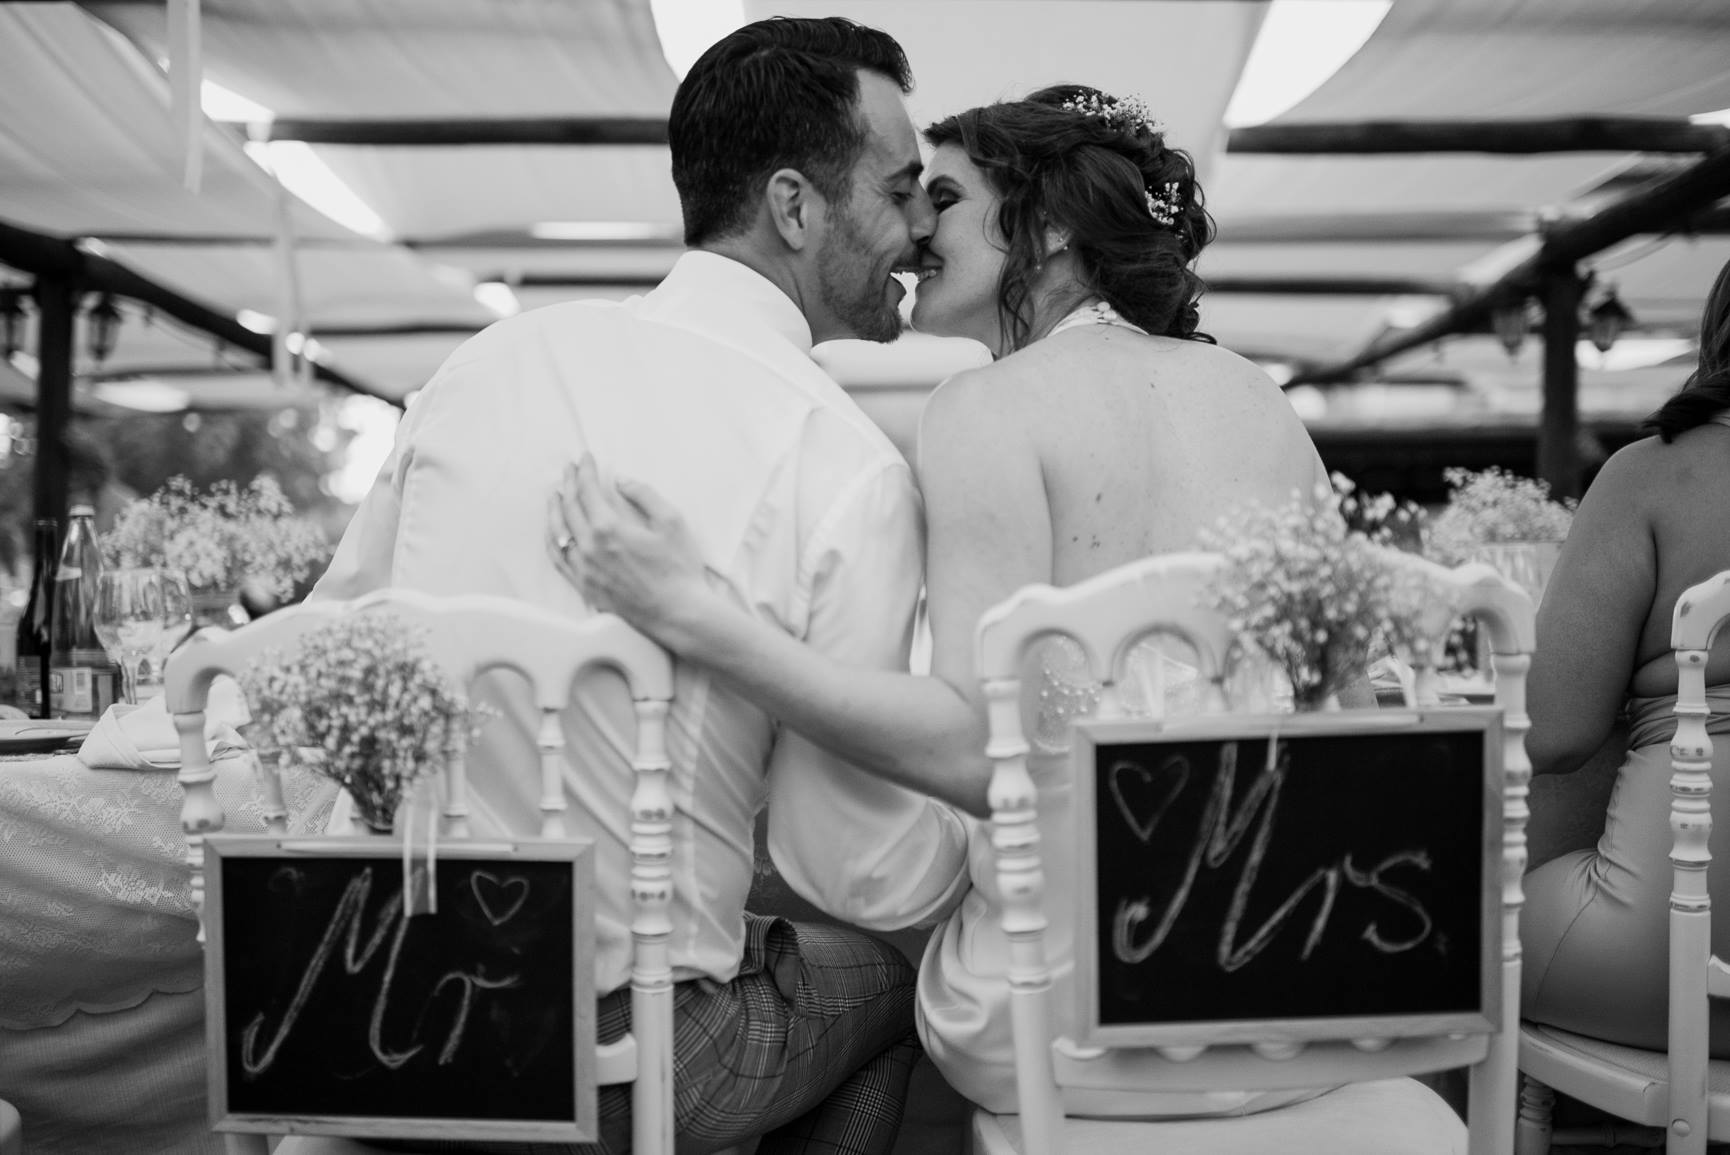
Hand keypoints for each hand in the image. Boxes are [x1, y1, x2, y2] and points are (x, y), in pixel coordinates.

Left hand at [547, 455, 717, 647]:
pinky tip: (554, 532)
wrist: (679, 614)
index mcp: (609, 529)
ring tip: (555, 495)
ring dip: (555, 510)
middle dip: (568, 484)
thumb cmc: (679, 568)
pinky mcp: (586, 588)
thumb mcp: (671, 522)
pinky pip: (559, 560)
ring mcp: (584, 570)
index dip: (585, 471)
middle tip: (568, 469)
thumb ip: (645, 495)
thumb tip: (622, 480)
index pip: (588, 491)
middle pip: (570, 508)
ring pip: (558, 533)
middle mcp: (590, 548)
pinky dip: (553, 540)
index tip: (585, 458)